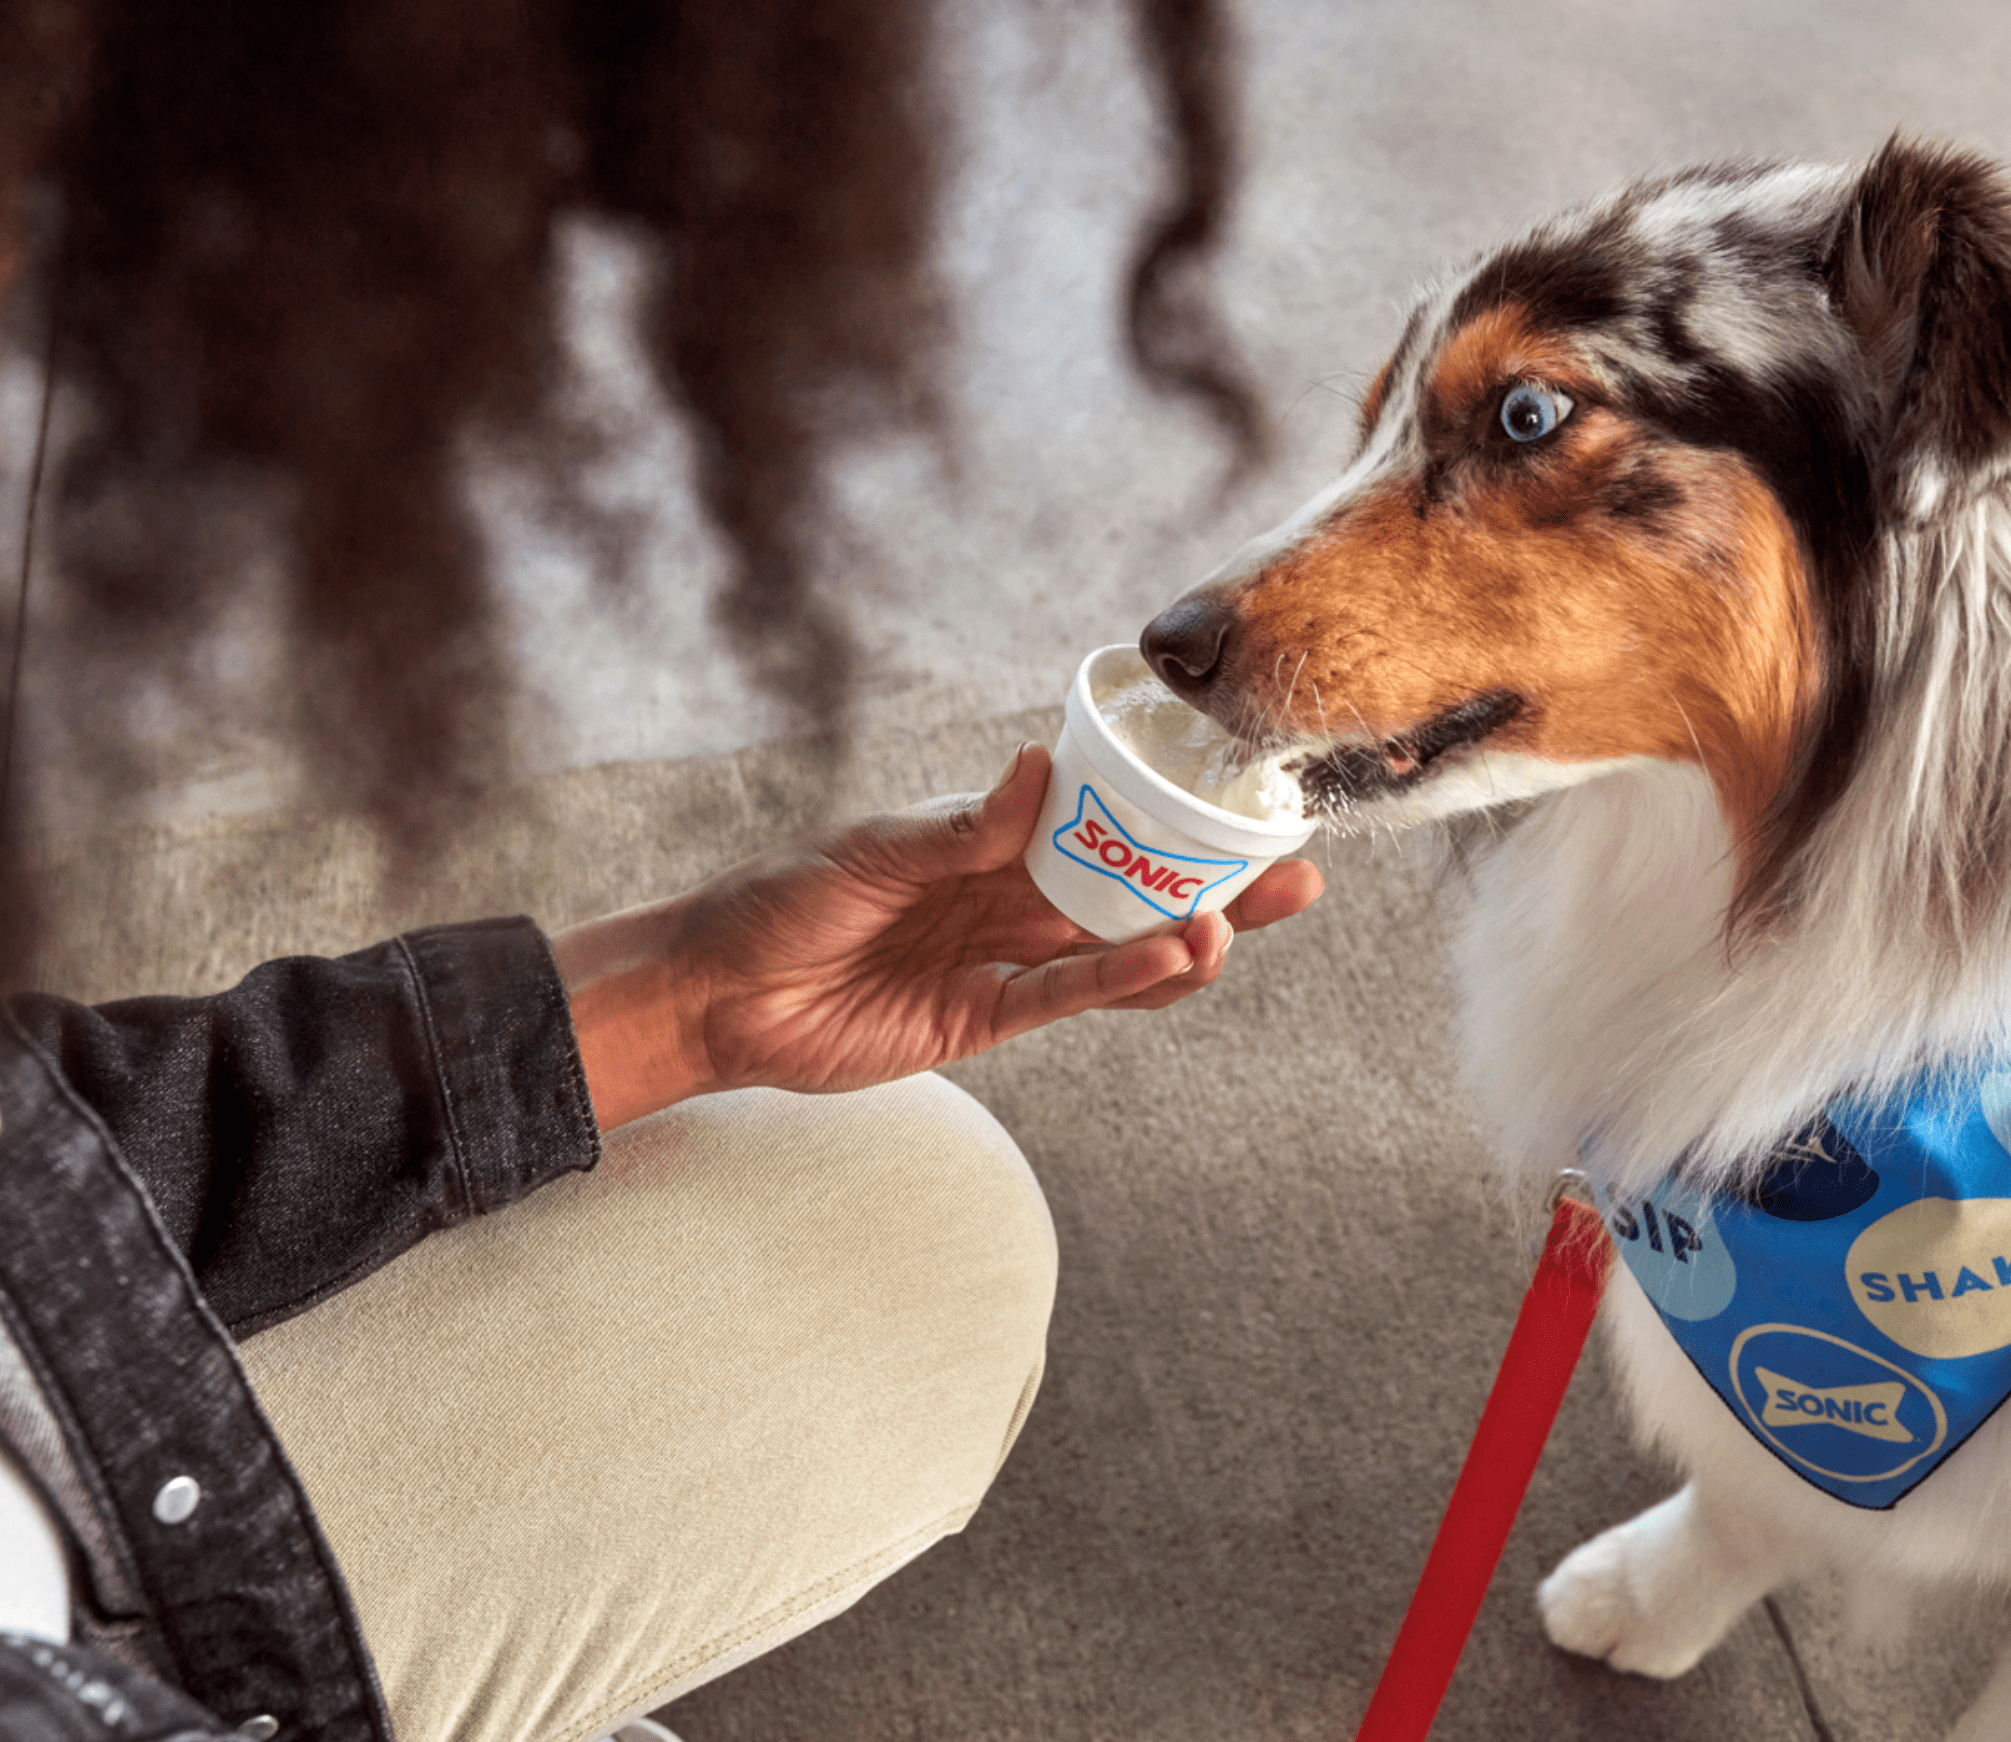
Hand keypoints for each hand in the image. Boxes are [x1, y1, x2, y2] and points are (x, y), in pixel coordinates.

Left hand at [552, 742, 1322, 1128]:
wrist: (718, 993)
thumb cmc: (780, 900)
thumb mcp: (869, 851)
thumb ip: (957, 828)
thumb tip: (1037, 771)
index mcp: (985, 837)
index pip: (1096, 817)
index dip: (1166, 811)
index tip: (1239, 800)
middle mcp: (1006, 895)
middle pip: (1129, 887)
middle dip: (1209, 882)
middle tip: (1292, 875)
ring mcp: (1001, 960)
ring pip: (1114, 950)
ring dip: (1179, 942)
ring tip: (1233, 927)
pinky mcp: (983, 1021)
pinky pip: (1065, 1001)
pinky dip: (1119, 985)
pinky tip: (1169, 964)